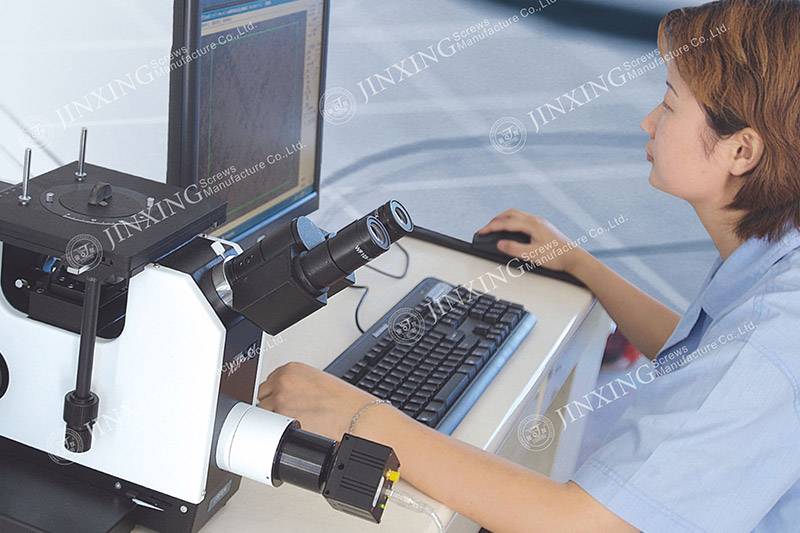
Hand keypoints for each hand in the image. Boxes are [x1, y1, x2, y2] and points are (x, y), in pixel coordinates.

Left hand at [258, 362, 379, 441]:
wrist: (355, 416)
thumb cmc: (345, 401)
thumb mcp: (318, 380)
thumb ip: (299, 383)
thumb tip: (290, 394)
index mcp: (291, 369)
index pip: (270, 380)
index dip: (276, 392)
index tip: (283, 398)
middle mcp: (283, 382)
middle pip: (263, 395)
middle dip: (273, 403)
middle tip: (289, 411)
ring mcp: (280, 402)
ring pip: (263, 412)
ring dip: (273, 418)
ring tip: (292, 421)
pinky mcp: (282, 421)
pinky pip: (270, 428)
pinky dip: (277, 431)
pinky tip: (291, 430)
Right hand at [476, 209, 586, 273]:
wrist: (574, 257)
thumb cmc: (557, 256)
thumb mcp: (532, 255)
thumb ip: (514, 249)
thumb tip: (500, 244)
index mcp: (532, 224)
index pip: (506, 222)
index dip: (491, 227)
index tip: (481, 232)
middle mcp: (535, 220)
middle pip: (510, 213)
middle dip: (495, 220)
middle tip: (485, 229)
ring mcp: (540, 222)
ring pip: (516, 214)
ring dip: (503, 219)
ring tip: (494, 227)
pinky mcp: (542, 227)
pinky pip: (522, 219)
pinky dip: (512, 221)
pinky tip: (511, 229)